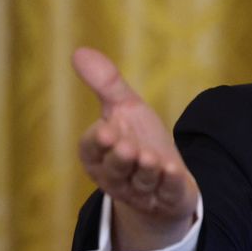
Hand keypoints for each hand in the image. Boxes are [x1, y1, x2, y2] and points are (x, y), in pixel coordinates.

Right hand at [72, 47, 198, 250]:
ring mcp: (142, 191)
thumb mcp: (126, 109)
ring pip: (141, 183)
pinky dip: (170, 183)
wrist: (166, 176)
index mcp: (99, 155)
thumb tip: (79, 51)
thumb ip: (107, 85)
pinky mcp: (168, 198)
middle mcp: (116, 176)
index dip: (98, 142)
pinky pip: (168, 193)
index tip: (105, 131)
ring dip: (146, 171)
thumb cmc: (140, 140)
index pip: (92, 149)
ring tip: (151, 159)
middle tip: (127, 147)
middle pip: (115, 170)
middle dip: (120, 159)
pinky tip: (173, 171)